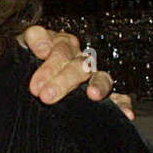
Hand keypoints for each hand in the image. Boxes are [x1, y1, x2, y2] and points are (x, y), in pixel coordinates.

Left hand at [18, 24, 135, 121]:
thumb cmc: (29, 60)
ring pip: (101, 78)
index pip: (61, 51)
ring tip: (93, 95)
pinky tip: (126, 114)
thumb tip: (40, 44)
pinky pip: (118, 98)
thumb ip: (33, 38)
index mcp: (63, 45)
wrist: (33, 80)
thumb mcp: (25, 44)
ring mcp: (94, 77)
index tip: (36, 86)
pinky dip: (123, 104)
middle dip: (63, 81)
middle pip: (79, 66)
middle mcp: (81, 60)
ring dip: (99, 86)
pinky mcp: (104, 95)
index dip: (49, 67)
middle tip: (46, 96)